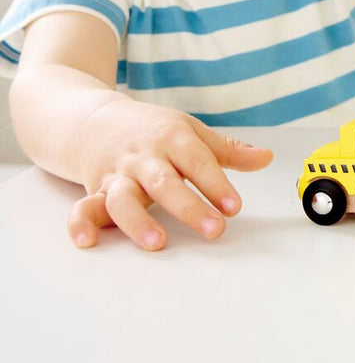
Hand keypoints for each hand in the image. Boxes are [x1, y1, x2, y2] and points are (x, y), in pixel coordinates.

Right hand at [68, 96, 272, 250]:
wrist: (93, 119)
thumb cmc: (152, 130)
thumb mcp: (191, 132)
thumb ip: (228, 150)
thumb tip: (266, 158)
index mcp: (173, 139)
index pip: (199, 161)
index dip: (217, 185)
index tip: (234, 207)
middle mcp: (145, 158)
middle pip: (165, 182)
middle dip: (189, 207)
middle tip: (214, 229)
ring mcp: (118, 175)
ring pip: (124, 198)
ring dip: (139, 221)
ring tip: (158, 243)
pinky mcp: (94, 190)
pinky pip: (83, 207)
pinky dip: (80, 223)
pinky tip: (88, 240)